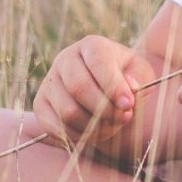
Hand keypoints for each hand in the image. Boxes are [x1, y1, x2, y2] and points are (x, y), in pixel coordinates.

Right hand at [31, 34, 160, 155]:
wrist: (105, 91)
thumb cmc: (126, 79)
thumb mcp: (140, 74)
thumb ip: (139, 78)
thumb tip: (129, 87)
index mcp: (91, 46)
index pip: (98, 61)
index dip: (113, 86)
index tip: (128, 105)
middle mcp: (65, 59)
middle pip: (78, 88)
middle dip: (104, 110)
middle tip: (124, 118)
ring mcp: (49, 82)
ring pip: (67, 112)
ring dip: (94, 127)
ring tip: (113, 125)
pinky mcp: (40, 105)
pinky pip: (57, 127)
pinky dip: (79, 136)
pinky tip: (96, 131)